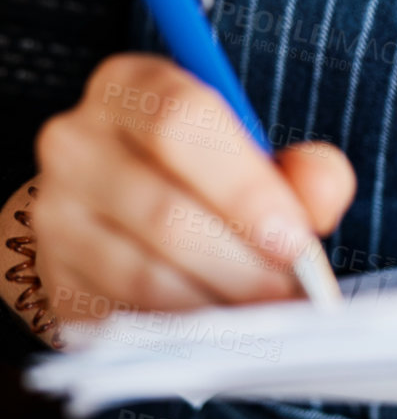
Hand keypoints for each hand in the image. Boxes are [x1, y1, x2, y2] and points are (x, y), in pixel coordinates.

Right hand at [19, 53, 355, 329]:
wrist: (110, 210)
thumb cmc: (199, 170)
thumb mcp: (253, 148)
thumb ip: (303, 168)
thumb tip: (320, 200)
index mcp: (130, 85)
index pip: (181, 121)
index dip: (245, 187)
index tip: (295, 239)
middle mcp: (77, 143)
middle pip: (164, 211)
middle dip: (241, 263)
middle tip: (288, 293)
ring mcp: (54, 215)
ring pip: (142, 275)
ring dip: (217, 305)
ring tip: (264, 316)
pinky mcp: (54, 280)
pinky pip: (124, 319)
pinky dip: (182, 333)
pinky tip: (220, 331)